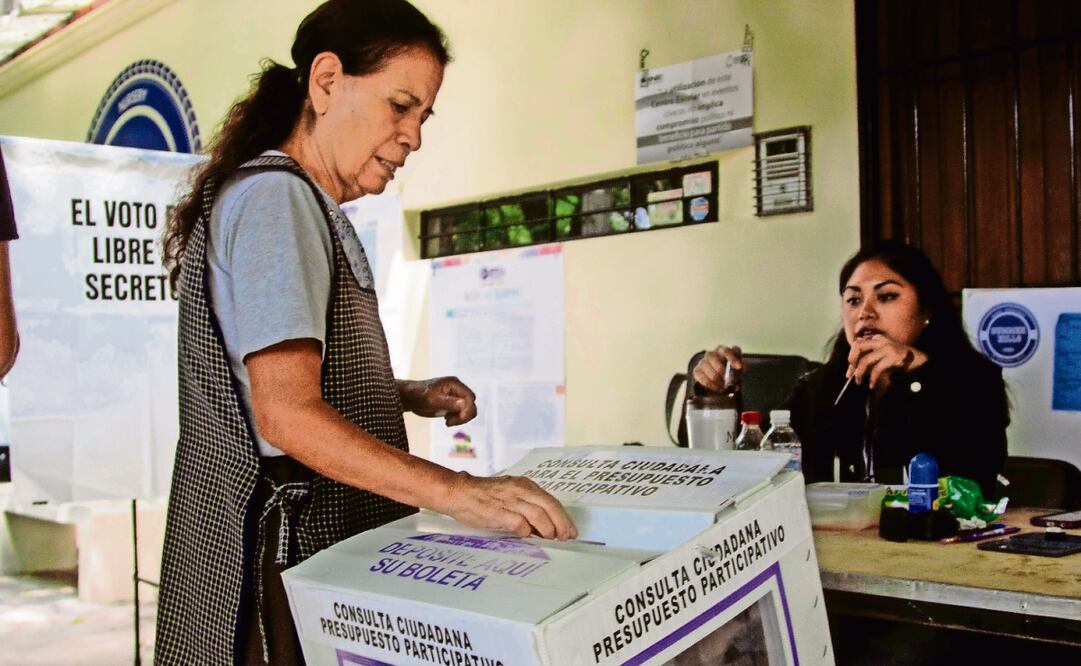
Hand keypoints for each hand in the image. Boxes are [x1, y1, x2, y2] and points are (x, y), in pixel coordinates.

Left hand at [399, 376, 477, 425]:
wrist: (409, 397)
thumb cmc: (418, 396)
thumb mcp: (433, 400)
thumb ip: (449, 402)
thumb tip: (466, 404)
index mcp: (454, 384)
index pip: (470, 397)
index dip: (467, 410)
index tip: (456, 420)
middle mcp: (457, 388)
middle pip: (471, 403)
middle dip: (464, 415)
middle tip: (450, 422)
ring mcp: (455, 396)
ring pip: (468, 409)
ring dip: (460, 418)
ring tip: (447, 421)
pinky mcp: (452, 403)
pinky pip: (462, 412)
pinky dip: (457, 418)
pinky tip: (446, 420)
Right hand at [440, 472, 577, 540]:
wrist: (459, 492)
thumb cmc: (484, 496)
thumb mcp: (510, 494)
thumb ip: (527, 505)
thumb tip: (545, 526)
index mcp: (525, 485)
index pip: (551, 501)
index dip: (563, 517)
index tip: (570, 530)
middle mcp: (520, 490)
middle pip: (550, 507)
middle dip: (561, 525)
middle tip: (566, 538)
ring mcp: (510, 500)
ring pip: (539, 516)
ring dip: (547, 530)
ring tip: (549, 539)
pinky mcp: (498, 512)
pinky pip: (519, 524)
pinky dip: (526, 533)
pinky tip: (525, 537)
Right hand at [691, 345, 742, 392]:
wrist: (717, 377)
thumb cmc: (729, 370)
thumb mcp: (738, 368)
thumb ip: (743, 366)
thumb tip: (743, 367)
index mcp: (723, 351)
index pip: (726, 350)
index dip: (733, 358)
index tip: (738, 367)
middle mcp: (712, 354)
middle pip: (713, 357)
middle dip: (721, 370)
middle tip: (727, 380)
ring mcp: (703, 361)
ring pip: (707, 367)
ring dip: (716, 379)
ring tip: (723, 386)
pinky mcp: (697, 370)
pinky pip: (701, 377)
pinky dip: (710, 384)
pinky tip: (716, 388)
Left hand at [846, 335, 926, 388]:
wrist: (919, 361)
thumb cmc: (899, 361)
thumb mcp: (882, 357)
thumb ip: (869, 360)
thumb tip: (853, 370)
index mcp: (877, 339)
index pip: (858, 344)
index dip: (851, 357)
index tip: (849, 370)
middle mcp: (881, 341)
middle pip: (858, 346)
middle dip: (852, 361)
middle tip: (851, 373)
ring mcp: (887, 348)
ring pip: (865, 360)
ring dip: (860, 373)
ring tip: (859, 382)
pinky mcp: (893, 357)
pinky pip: (877, 369)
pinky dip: (872, 378)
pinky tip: (872, 385)